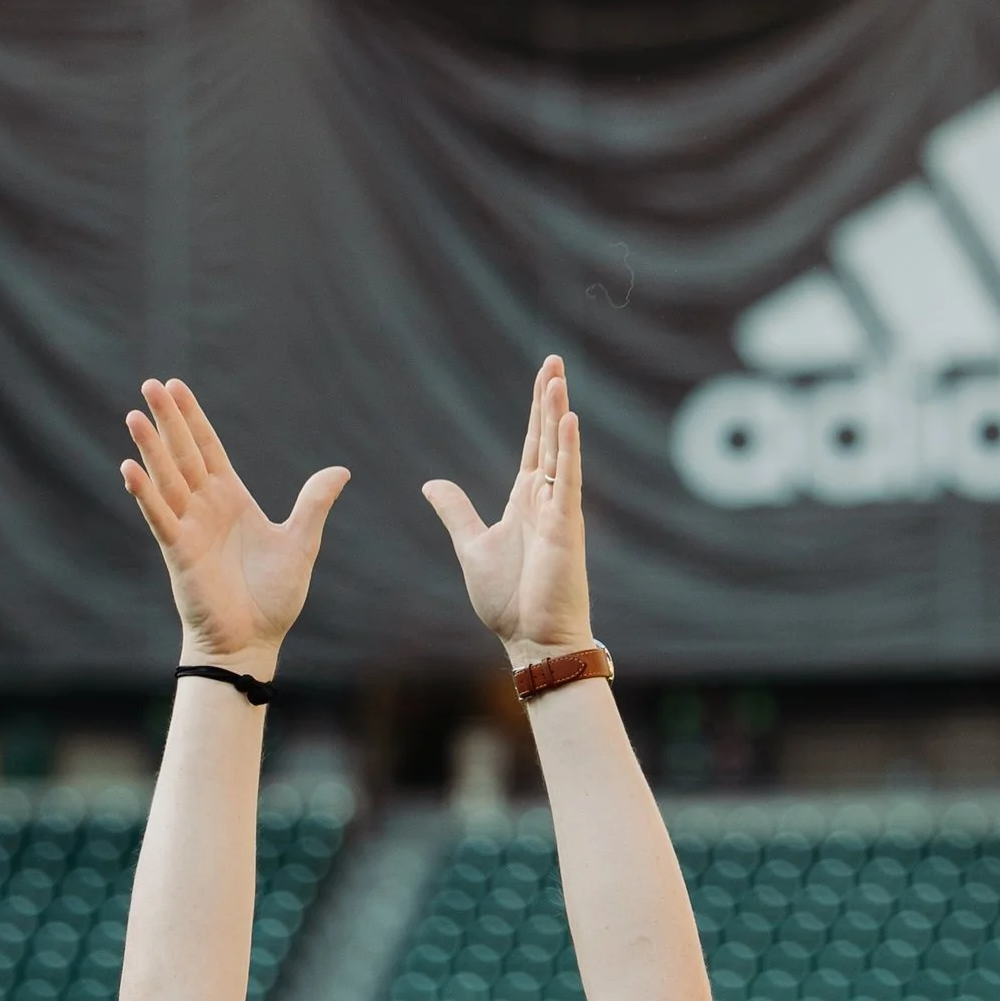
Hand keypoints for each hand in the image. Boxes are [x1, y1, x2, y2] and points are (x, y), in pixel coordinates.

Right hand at [121, 377, 347, 673]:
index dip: (193, 418)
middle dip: (167, 420)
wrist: (253, 642)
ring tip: (134, 415)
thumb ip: (314, 505)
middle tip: (150, 385)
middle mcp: (206, 508)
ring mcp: (189, 528)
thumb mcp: (301, 543)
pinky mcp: (179, 552)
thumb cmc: (273, 598)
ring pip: (166, 479)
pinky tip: (130, 468)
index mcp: (232, 500)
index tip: (176, 386)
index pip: (209, 448)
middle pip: (183, 454)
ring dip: (150, 448)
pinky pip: (159, 517)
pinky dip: (145, 493)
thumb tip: (340, 471)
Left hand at [422, 355, 593, 662]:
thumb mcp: (472, 546)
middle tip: (554, 361)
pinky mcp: (565, 527)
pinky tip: (569, 421)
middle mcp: (544, 500)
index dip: (537, 411)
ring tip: (557, 377)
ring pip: (557, 451)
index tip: (545, 377)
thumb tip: (430, 483)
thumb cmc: (509, 601)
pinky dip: (567, 451)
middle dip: (549, 399)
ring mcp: (557, 511)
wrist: (533, 640)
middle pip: (547, 437)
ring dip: (558, 414)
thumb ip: (456, 511)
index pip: (531, 445)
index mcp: (524, 502)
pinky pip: (567, 481)